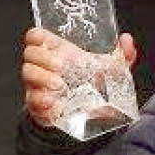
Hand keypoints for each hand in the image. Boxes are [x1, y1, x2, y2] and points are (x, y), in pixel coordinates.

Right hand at [20, 28, 136, 125]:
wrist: (92, 118)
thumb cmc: (96, 89)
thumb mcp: (113, 71)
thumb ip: (122, 54)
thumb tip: (126, 39)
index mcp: (60, 53)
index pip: (36, 37)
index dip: (37, 36)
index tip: (47, 41)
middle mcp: (46, 67)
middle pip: (31, 53)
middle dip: (45, 58)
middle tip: (62, 67)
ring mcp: (39, 85)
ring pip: (27, 72)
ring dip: (43, 77)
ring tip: (61, 85)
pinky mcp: (38, 104)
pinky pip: (31, 99)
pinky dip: (41, 99)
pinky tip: (54, 102)